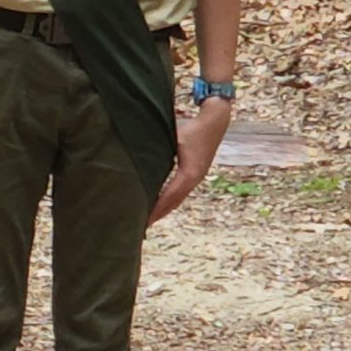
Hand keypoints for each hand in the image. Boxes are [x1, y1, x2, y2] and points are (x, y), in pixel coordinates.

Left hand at [150, 95, 233, 223]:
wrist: (215, 122)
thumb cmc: (192, 128)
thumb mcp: (172, 137)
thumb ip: (156, 146)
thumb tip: (135, 154)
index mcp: (189, 173)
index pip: (169, 196)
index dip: (156, 208)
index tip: (144, 220)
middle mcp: (194, 178)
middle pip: (174, 202)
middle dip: (158, 214)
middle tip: (141, 227)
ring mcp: (197, 177)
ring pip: (178, 198)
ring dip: (164, 209)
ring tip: (148, 220)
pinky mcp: (196, 173)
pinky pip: (181, 191)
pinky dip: (169, 200)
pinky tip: (159, 204)